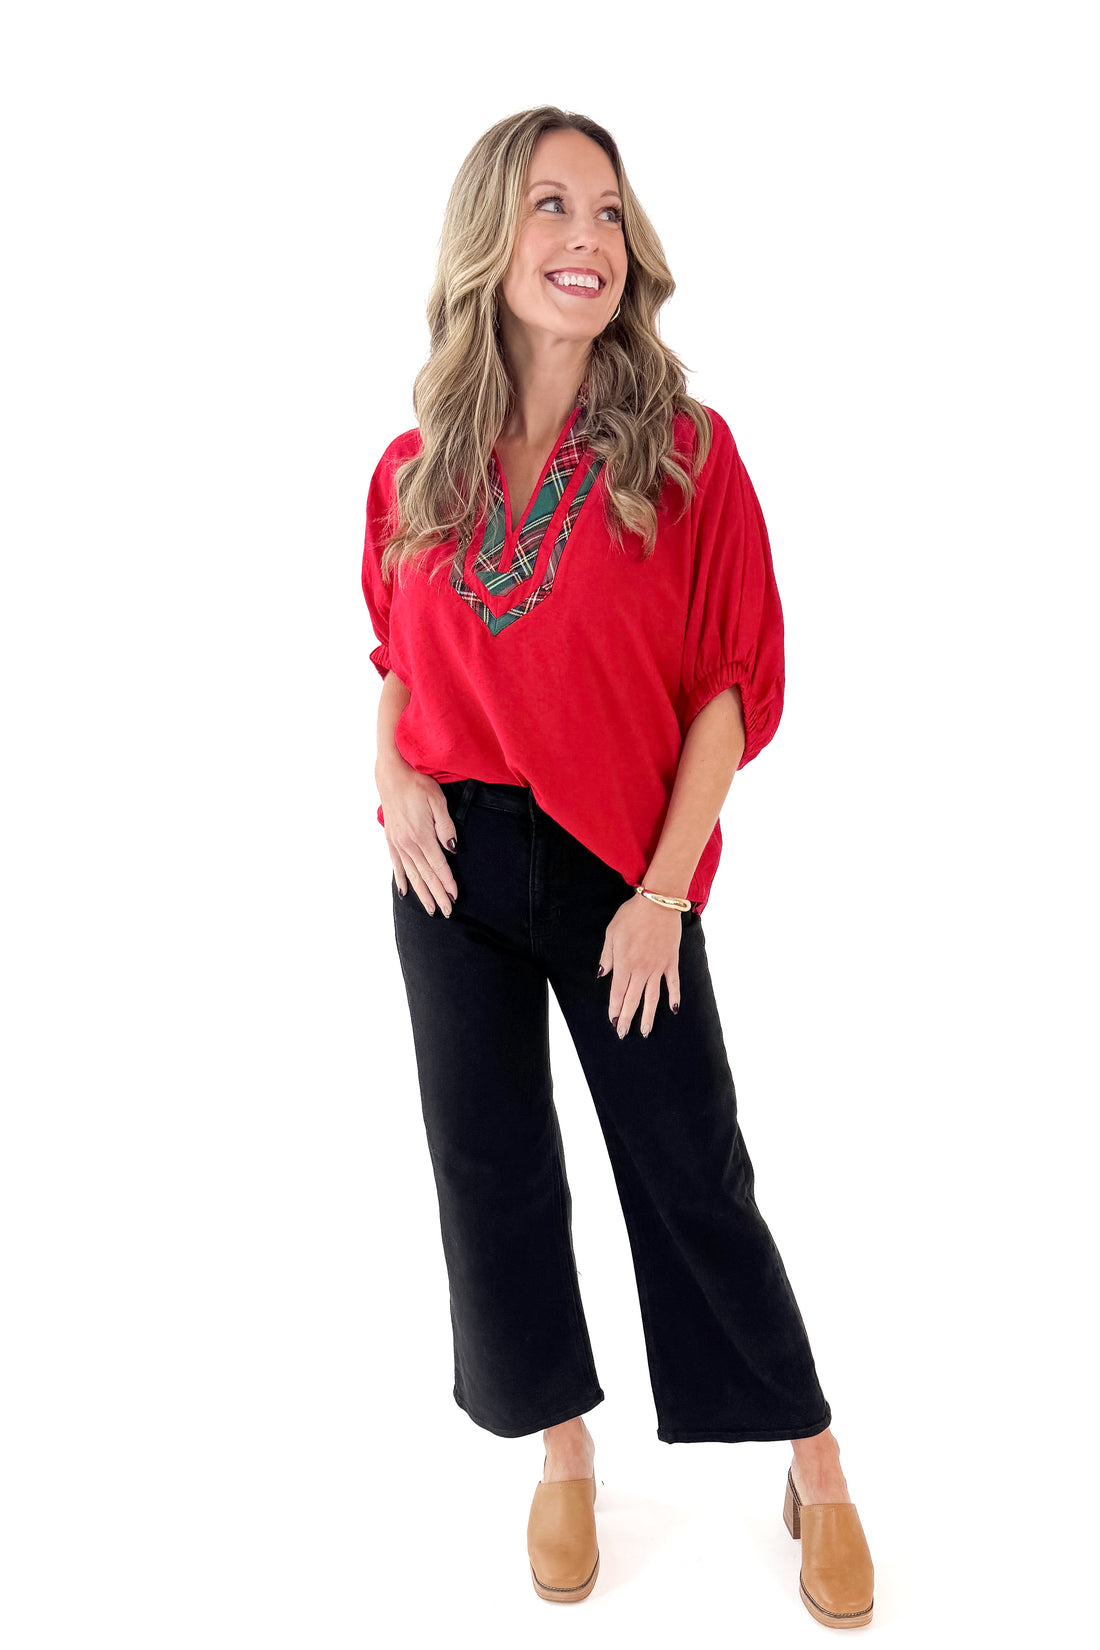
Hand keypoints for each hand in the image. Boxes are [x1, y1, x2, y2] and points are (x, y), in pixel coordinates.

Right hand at [378, 757, 458, 915]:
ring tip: (430, 909)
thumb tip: (452, 848)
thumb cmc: (417, 784)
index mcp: (421, 835)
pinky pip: (397, 865)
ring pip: (412, 874)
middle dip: (437, 895)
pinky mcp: (391, 839)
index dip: (447, 882)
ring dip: (422, 892)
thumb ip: (445, 826)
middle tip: (446, 912)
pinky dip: (402, 879)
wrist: (391, 775)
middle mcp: (408, 843)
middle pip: (426, 875)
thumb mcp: (437, 800)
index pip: (438, 865)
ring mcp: (398, 843)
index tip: (455, 897)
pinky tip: (405, 892)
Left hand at [598, 894, 681, 1038]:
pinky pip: (673, 983)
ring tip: (645, 1031)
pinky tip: (673, 1010)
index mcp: (624, 963)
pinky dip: (674, 997)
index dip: (615, 1009)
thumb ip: (607, 956)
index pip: (618, 992)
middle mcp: (641, 969)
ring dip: (648, 1016)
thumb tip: (602, 974)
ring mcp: (658, 967)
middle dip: (627, 1018)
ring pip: (652, 997)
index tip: (613, 1022)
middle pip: (633, 999)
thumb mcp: (611, 933)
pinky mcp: (671, 961)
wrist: (658, 903)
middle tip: (623, 1033)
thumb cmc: (631, 915)